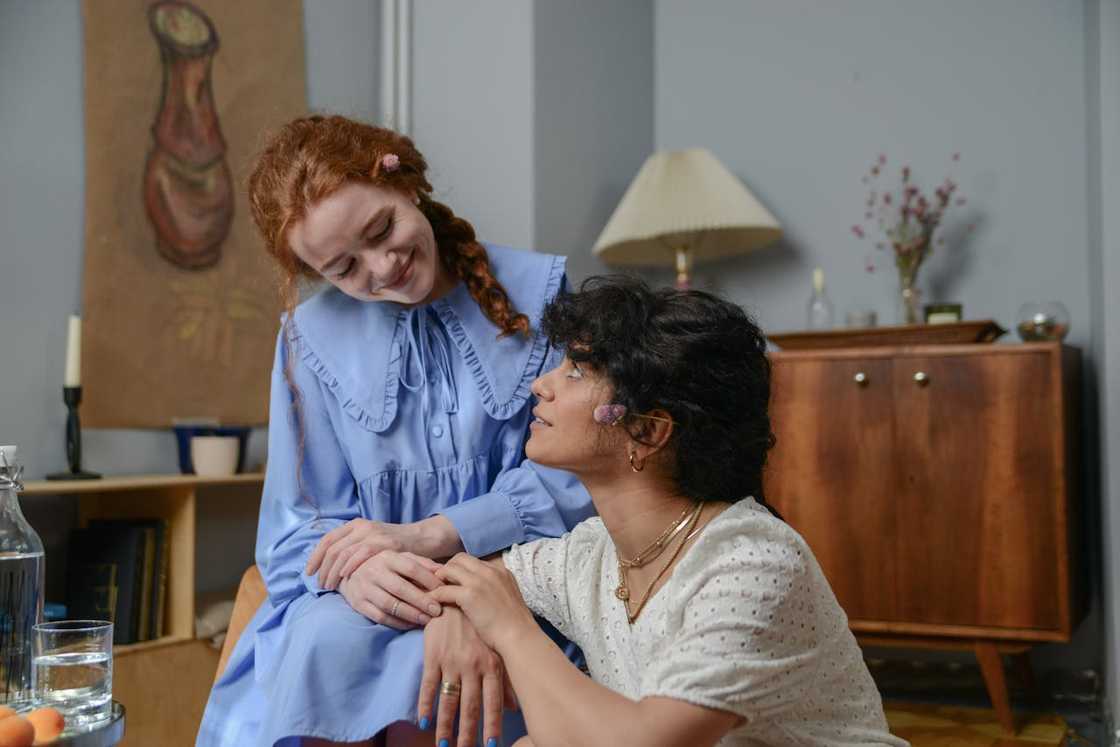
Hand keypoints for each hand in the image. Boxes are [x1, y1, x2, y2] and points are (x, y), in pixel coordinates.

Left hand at [306, 518, 418, 589]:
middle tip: (320, 585)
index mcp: (355, 525)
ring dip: (333, 571)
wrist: (422, 538)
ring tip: (330, 586)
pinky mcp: (385, 543)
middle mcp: (361, 526)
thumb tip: (328, 565)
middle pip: (332, 547)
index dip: (315, 556)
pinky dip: (350, 566)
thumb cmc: (393, 546)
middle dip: (322, 568)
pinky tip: (345, 577)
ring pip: (343, 552)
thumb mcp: (370, 541)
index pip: (327, 539)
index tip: (309, 572)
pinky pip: (361, 554)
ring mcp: (373, 533)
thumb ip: (352, 548)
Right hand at [337, 550, 443, 628]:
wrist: (349, 573)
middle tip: (437, 611)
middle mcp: (374, 571)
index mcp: (387, 556)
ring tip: (427, 620)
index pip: (411, 568)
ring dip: (411, 614)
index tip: (443, 591)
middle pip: (401, 588)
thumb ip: (422, 563)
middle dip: (421, 601)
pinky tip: (411, 624)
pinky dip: (397, 623)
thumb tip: (444, 571)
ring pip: (390, 605)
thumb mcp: (401, 558)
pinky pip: (380, 616)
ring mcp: (364, 588)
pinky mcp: (358, 604)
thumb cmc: (384, 566)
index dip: (428, 580)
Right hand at [418, 606, 515, 746]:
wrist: (456, 600)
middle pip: (470, 706)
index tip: (492, 744)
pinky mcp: (433, 656)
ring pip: (449, 700)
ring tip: (445, 744)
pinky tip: (424, 721)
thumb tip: (514, 707)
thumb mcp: (494, 650)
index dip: (492, 724)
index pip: (492, 701)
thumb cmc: (479, 627)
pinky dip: (425, 704)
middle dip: (468, 732)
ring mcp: (452, 661)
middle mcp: (473, 665)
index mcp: (491, 664)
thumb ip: (504, 679)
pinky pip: (428, 684)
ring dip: (446, 725)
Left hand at [430, 553, 537, 650]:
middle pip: (460, 559)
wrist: (519, 636)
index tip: (453, 578)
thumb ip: (496, 589)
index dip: (461, 568)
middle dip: (447, 568)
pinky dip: (435, 595)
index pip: (474, 561)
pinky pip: (444, 589)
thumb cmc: (515, 625)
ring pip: (450, 569)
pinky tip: (431, 602)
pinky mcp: (469, 594)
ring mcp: (479, 581)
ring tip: (433, 589)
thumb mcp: (509, 597)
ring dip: (439, 578)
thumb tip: (483, 593)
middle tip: (439, 581)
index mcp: (500, 571)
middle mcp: (490, 571)